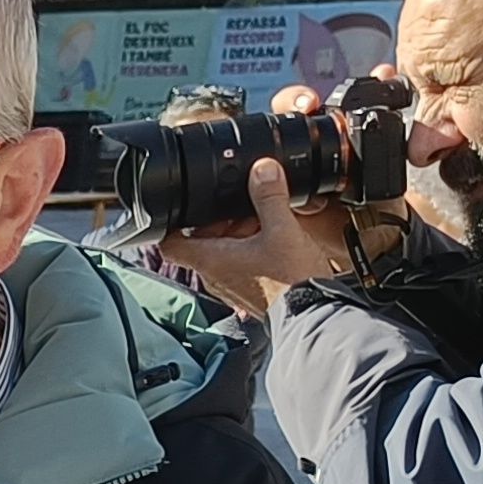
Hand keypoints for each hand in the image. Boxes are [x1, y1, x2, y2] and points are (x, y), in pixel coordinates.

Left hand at [157, 153, 356, 318]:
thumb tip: (262, 169)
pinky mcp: (250, 292)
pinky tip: (274, 240)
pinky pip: (241, 264)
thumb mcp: (282, 229)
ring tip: (264, 221)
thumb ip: (270, 197)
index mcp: (211, 260)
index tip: (183, 207)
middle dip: (219, 221)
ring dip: (238, 234)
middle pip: (201, 241)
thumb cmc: (291, 280)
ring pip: (223, 252)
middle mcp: (214, 276)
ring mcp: (231, 286)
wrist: (311, 314)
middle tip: (243, 208)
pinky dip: (251, 249)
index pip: (170, 244)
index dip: (171, 224)